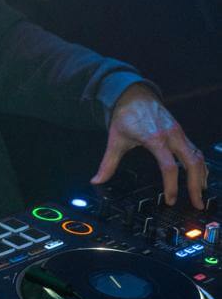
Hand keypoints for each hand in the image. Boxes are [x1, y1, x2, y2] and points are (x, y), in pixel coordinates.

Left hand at [91, 85, 207, 208]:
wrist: (134, 94)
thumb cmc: (125, 115)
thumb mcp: (115, 140)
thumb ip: (108, 163)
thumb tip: (97, 180)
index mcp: (154, 138)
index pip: (169, 166)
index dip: (171, 186)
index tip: (170, 200)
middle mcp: (171, 135)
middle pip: (191, 162)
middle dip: (195, 185)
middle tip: (197, 204)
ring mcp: (178, 133)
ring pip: (197, 156)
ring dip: (200, 176)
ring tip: (200, 194)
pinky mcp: (181, 132)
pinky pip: (195, 150)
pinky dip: (200, 165)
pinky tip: (199, 176)